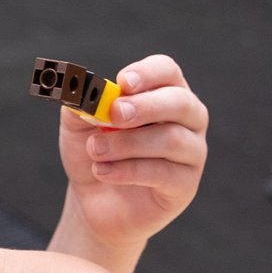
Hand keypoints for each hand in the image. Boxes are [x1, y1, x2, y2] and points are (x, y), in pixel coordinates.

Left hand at [57, 55, 209, 251]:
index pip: (167, 71)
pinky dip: (128, 170)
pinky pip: (163, 173)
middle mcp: (187, 119)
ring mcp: (192, 152)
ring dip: (128, 143)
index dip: (148, 73)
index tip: (123, 83)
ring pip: (171, 139)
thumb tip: (85, 90)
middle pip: (180, 102)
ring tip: (96, 150)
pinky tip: (102, 171)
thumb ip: (82, 102)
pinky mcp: (185, 185)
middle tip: (114, 114)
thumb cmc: (96, 153)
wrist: (94, 201)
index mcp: (164, 92)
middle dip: (145, 107)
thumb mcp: (79, 123)